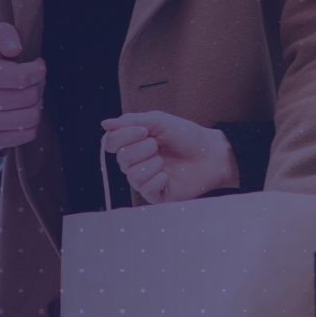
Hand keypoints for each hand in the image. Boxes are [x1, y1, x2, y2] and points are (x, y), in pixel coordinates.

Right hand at [0, 23, 45, 150]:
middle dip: (39, 87)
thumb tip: (15, 49)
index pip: (22, 78)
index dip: (38, 70)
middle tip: (34, 81)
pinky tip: (24, 111)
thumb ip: (6, 34)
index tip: (36, 65)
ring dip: (37, 105)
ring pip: (31, 118)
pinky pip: (27, 135)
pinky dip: (33, 124)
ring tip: (29, 96)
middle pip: (29, 98)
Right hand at [101, 112, 235, 203]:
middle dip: (143, 149)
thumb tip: (105, 123)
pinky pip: (145, 189)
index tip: (144, 131)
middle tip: (159, 146)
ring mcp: (145, 180)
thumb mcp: (159, 121)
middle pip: (122, 159)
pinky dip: (158, 179)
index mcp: (134, 144)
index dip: (124, 136)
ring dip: (152, 164)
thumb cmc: (187, 136)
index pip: (111, 143)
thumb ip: (131, 121)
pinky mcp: (156, 195)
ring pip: (132, 175)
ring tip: (165, 161)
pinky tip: (168, 176)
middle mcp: (136, 163)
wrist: (211, 154)